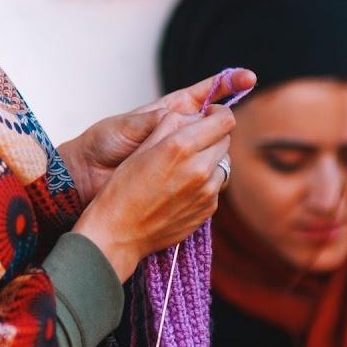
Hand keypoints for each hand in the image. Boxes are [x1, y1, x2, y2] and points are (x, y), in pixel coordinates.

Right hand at [71, 71, 249, 280]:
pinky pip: (216, 187)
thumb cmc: (123, 188)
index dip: (218, 114)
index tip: (208, 116)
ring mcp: (207, 192)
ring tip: (185, 167)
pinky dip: (205, 182)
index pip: (224, 120)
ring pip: (223, 165)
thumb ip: (170, 125)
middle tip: (193, 141)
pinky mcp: (208, 210)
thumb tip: (192, 116)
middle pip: (226, 141)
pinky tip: (182, 187)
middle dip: (213, 137)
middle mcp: (200, 168)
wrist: (119, 232)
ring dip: (210, 160)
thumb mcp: (142, 147)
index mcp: (182, 146)